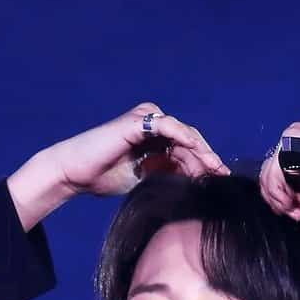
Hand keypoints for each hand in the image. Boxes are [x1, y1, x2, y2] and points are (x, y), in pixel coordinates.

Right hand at [49, 101, 230, 198]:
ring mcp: (145, 118)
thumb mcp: (145, 179)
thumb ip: (167, 174)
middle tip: (223, 176)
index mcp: (154, 135)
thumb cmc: (103, 177)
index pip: (187, 148)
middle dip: (207, 159)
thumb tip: (195, 181)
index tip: (220, 181)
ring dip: (201, 152)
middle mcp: (152, 122)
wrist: (76, 174)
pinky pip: (170, 128)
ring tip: (215, 169)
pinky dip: (186, 140)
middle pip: (189, 139)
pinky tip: (198, 156)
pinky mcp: (138, 121)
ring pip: (184, 133)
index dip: (204, 164)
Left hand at [259, 118, 299, 219]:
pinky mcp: (294, 140)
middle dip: (279, 198)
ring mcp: (296, 135)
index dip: (282, 194)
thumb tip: (284, 202)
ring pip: (269, 173)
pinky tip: (292, 203)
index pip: (278, 169)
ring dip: (279, 199)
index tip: (296, 210)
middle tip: (294, 213)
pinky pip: (274, 172)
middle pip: (270, 171)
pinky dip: (279, 193)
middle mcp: (299, 135)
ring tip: (294, 211)